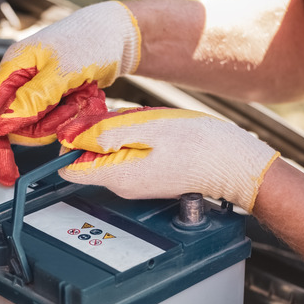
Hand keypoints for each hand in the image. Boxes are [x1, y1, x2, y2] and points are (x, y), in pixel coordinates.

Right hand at [0, 1, 141, 184]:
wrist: (117, 34)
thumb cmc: (90, 39)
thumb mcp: (61, 71)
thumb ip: (31, 99)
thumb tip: (3, 124)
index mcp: (13, 68)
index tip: (5, 169)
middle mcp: (21, 81)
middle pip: (18, 126)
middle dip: (45, 126)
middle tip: (68, 106)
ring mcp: (38, 91)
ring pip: (40, 127)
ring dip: (64, 119)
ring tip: (80, 96)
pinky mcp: (54, 99)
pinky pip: (57, 121)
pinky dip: (74, 114)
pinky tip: (85, 96)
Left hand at [57, 107, 279, 211]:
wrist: (234, 163)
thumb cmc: (199, 145)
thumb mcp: (147, 128)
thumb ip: (105, 133)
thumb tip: (71, 137)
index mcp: (117, 176)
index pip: (68, 167)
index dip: (69, 142)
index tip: (85, 122)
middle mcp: (121, 185)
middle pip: (88, 157)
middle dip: (98, 132)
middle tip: (125, 117)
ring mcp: (134, 183)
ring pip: (108, 152)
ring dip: (119, 132)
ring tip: (146, 123)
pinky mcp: (147, 176)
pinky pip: (127, 153)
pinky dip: (134, 138)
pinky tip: (154, 131)